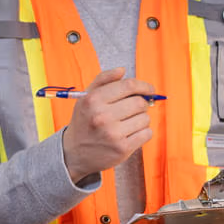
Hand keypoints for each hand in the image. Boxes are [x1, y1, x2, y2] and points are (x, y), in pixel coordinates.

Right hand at [62, 68, 155, 182]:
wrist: (74, 153)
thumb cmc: (84, 122)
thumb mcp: (86, 98)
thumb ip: (103, 80)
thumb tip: (122, 70)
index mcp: (93, 100)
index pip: (128, 86)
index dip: (143, 86)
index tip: (149, 89)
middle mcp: (102, 116)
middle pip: (140, 103)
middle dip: (140, 104)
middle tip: (132, 110)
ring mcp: (113, 134)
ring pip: (145, 118)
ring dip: (141, 119)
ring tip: (127, 123)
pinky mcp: (122, 148)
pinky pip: (147, 133)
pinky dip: (143, 132)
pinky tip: (130, 134)